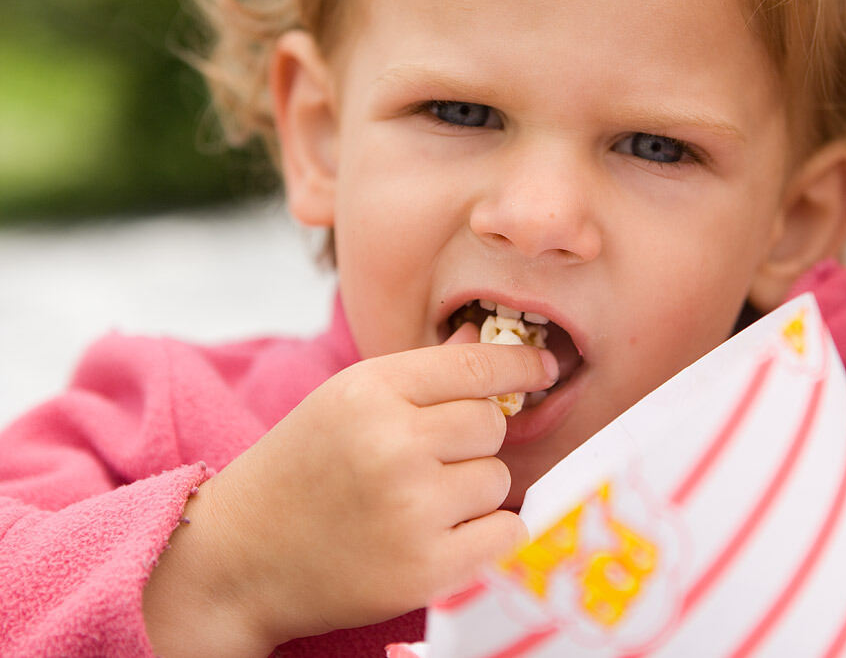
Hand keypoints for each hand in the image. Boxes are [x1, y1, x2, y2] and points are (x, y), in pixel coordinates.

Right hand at [143, 322, 558, 655]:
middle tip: (429, 460)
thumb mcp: (344, 403)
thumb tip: (484, 342)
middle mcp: (392, 443)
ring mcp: (411, 508)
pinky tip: (440, 535)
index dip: (518, 365)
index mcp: (368, 391)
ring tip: (418, 503)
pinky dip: (485, 534)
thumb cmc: (298, 471)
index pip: (473, 366)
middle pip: (491, 424)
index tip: (542, 367)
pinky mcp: (426, 569)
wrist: (238, 557)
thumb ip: (418, 374)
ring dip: (474, 491)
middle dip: (473, 441)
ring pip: (499, 479)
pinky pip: (506, 532)